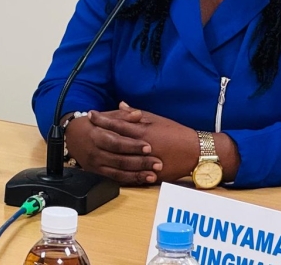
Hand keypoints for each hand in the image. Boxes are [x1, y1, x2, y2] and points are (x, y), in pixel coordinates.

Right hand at [64, 106, 162, 185]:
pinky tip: (142, 179)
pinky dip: (129, 180)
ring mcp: (95, 164)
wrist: (71, 137)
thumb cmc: (91, 125)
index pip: (116, 142)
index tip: (149, 147)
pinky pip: (114, 178)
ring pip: (118, 172)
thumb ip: (122, 116)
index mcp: (96, 135)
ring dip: (137, 175)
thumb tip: (138, 115)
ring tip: (153, 175)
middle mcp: (95, 152)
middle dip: (140, 162)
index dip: (132, 146)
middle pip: (119, 159)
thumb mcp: (105, 116)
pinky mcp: (97, 173)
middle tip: (157, 163)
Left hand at [89, 102, 222, 182]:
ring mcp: (144, 162)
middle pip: (115, 141)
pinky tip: (105, 168)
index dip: (103, 119)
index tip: (91, 115)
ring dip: (105, 154)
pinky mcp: (149, 175)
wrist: (195, 152)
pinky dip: (117, 172)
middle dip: (99, 135)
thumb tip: (121, 104)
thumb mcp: (157, 119)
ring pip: (119, 159)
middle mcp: (141, 146)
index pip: (118, 124)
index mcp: (143, 131)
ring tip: (91, 148)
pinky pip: (130, 175)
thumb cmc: (176, 133)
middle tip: (85, 130)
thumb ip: (137, 114)